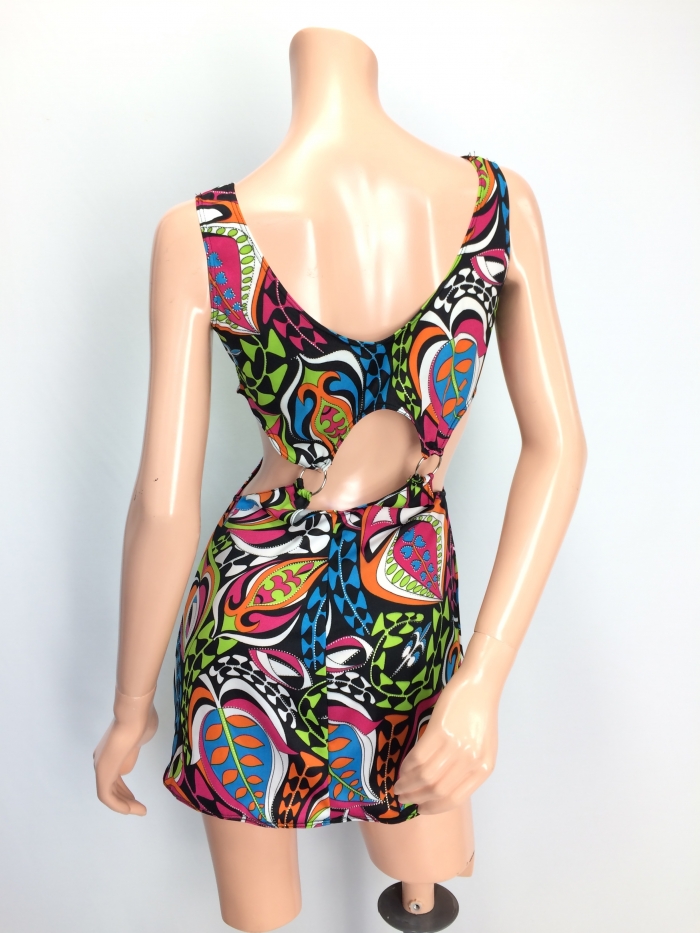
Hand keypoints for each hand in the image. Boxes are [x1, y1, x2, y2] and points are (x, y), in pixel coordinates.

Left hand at [93, 689, 157, 815]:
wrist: (134, 717)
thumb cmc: (142, 722)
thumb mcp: (141, 735)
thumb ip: (137, 743)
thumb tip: (136, 743)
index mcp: (110, 750)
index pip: (115, 775)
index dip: (124, 789)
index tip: (136, 797)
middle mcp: (102, 760)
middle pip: (111, 785)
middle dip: (124, 798)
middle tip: (139, 807)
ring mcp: (101, 766)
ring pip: (108, 793)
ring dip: (125, 805)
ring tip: (141, 811)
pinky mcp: (103, 774)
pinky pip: (107, 796)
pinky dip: (119, 805)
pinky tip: (131, 810)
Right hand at [394, 669, 499, 815]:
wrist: (480, 685)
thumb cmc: (480, 715)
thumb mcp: (482, 748)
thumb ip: (467, 768)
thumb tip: (442, 787)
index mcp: (483, 769)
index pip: (454, 799)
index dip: (433, 807)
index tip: (420, 808)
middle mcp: (470, 762)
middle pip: (437, 790)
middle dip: (416, 798)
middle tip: (402, 797)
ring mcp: (456, 747)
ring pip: (426, 776)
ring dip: (408, 783)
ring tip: (398, 784)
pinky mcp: (440, 731)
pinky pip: (419, 757)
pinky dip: (407, 766)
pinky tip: (401, 767)